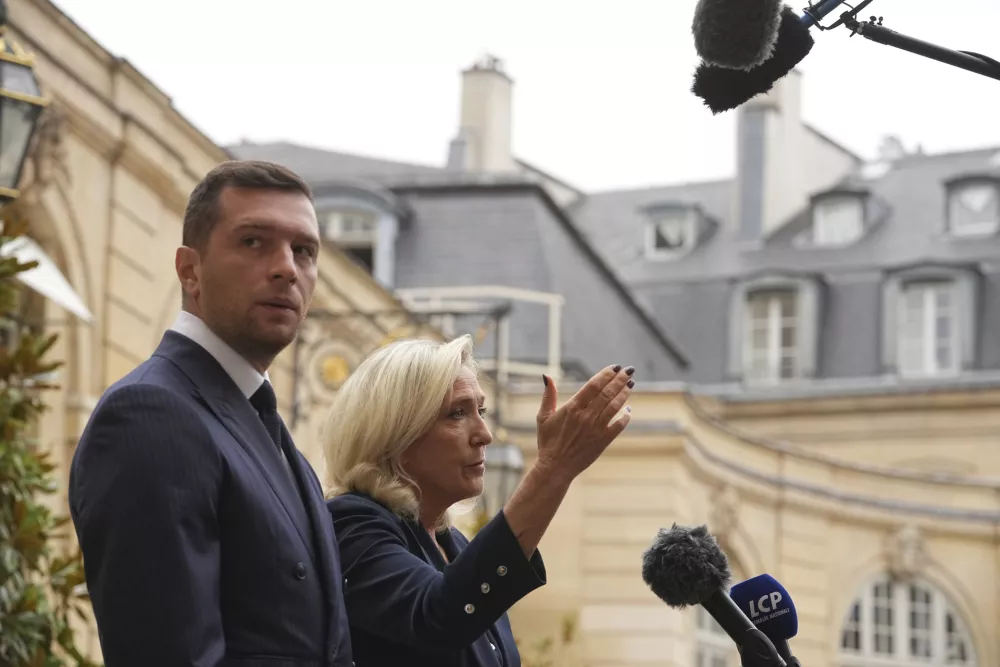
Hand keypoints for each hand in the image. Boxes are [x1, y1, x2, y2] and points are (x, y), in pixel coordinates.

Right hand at [534, 365, 633, 481]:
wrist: (555, 468)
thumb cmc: (548, 442)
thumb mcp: (543, 417)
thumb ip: (548, 395)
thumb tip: (547, 376)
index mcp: (572, 407)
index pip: (593, 385)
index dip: (606, 374)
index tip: (615, 367)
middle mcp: (586, 416)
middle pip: (607, 393)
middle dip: (620, 380)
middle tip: (629, 370)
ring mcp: (596, 428)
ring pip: (615, 406)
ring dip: (624, 394)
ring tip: (631, 384)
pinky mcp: (603, 441)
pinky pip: (619, 425)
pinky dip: (625, 416)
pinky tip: (628, 409)